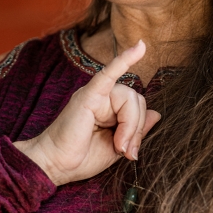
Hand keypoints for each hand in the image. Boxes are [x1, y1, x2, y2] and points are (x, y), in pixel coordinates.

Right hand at [15, 41, 160, 185]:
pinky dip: (124, 60)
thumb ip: (135, 130)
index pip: (137, 107)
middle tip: (124, 151)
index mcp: (109, 108)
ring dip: (130, 125)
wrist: (55, 165)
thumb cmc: (81, 158)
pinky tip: (140, 47)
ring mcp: (94, 93)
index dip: (138, 130)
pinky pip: (109, 73)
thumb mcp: (117, 147)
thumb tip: (156, 113)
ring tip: (117, 145)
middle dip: (135, 128)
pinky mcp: (88, 95)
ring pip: (129, 97)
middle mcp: (102, 97)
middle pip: (136, 100)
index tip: (130, 155)